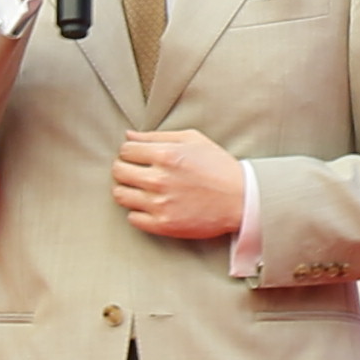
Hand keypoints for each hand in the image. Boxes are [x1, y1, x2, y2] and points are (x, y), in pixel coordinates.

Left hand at [111, 130, 242, 241]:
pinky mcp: (163, 224)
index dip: (130, 153)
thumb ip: (157, 135)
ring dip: (128, 190)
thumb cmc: (218, 167)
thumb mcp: (193, 140)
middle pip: (118, 172)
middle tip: (137, 172)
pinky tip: (151, 206)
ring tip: (142, 190)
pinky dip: (138, 212)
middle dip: (124, 169)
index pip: (125, 151)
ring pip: (120, 195)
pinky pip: (132, 218)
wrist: (241, 199)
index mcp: (166, 154)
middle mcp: (159, 179)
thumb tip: (129, 136)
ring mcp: (160, 204)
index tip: (138, 157)